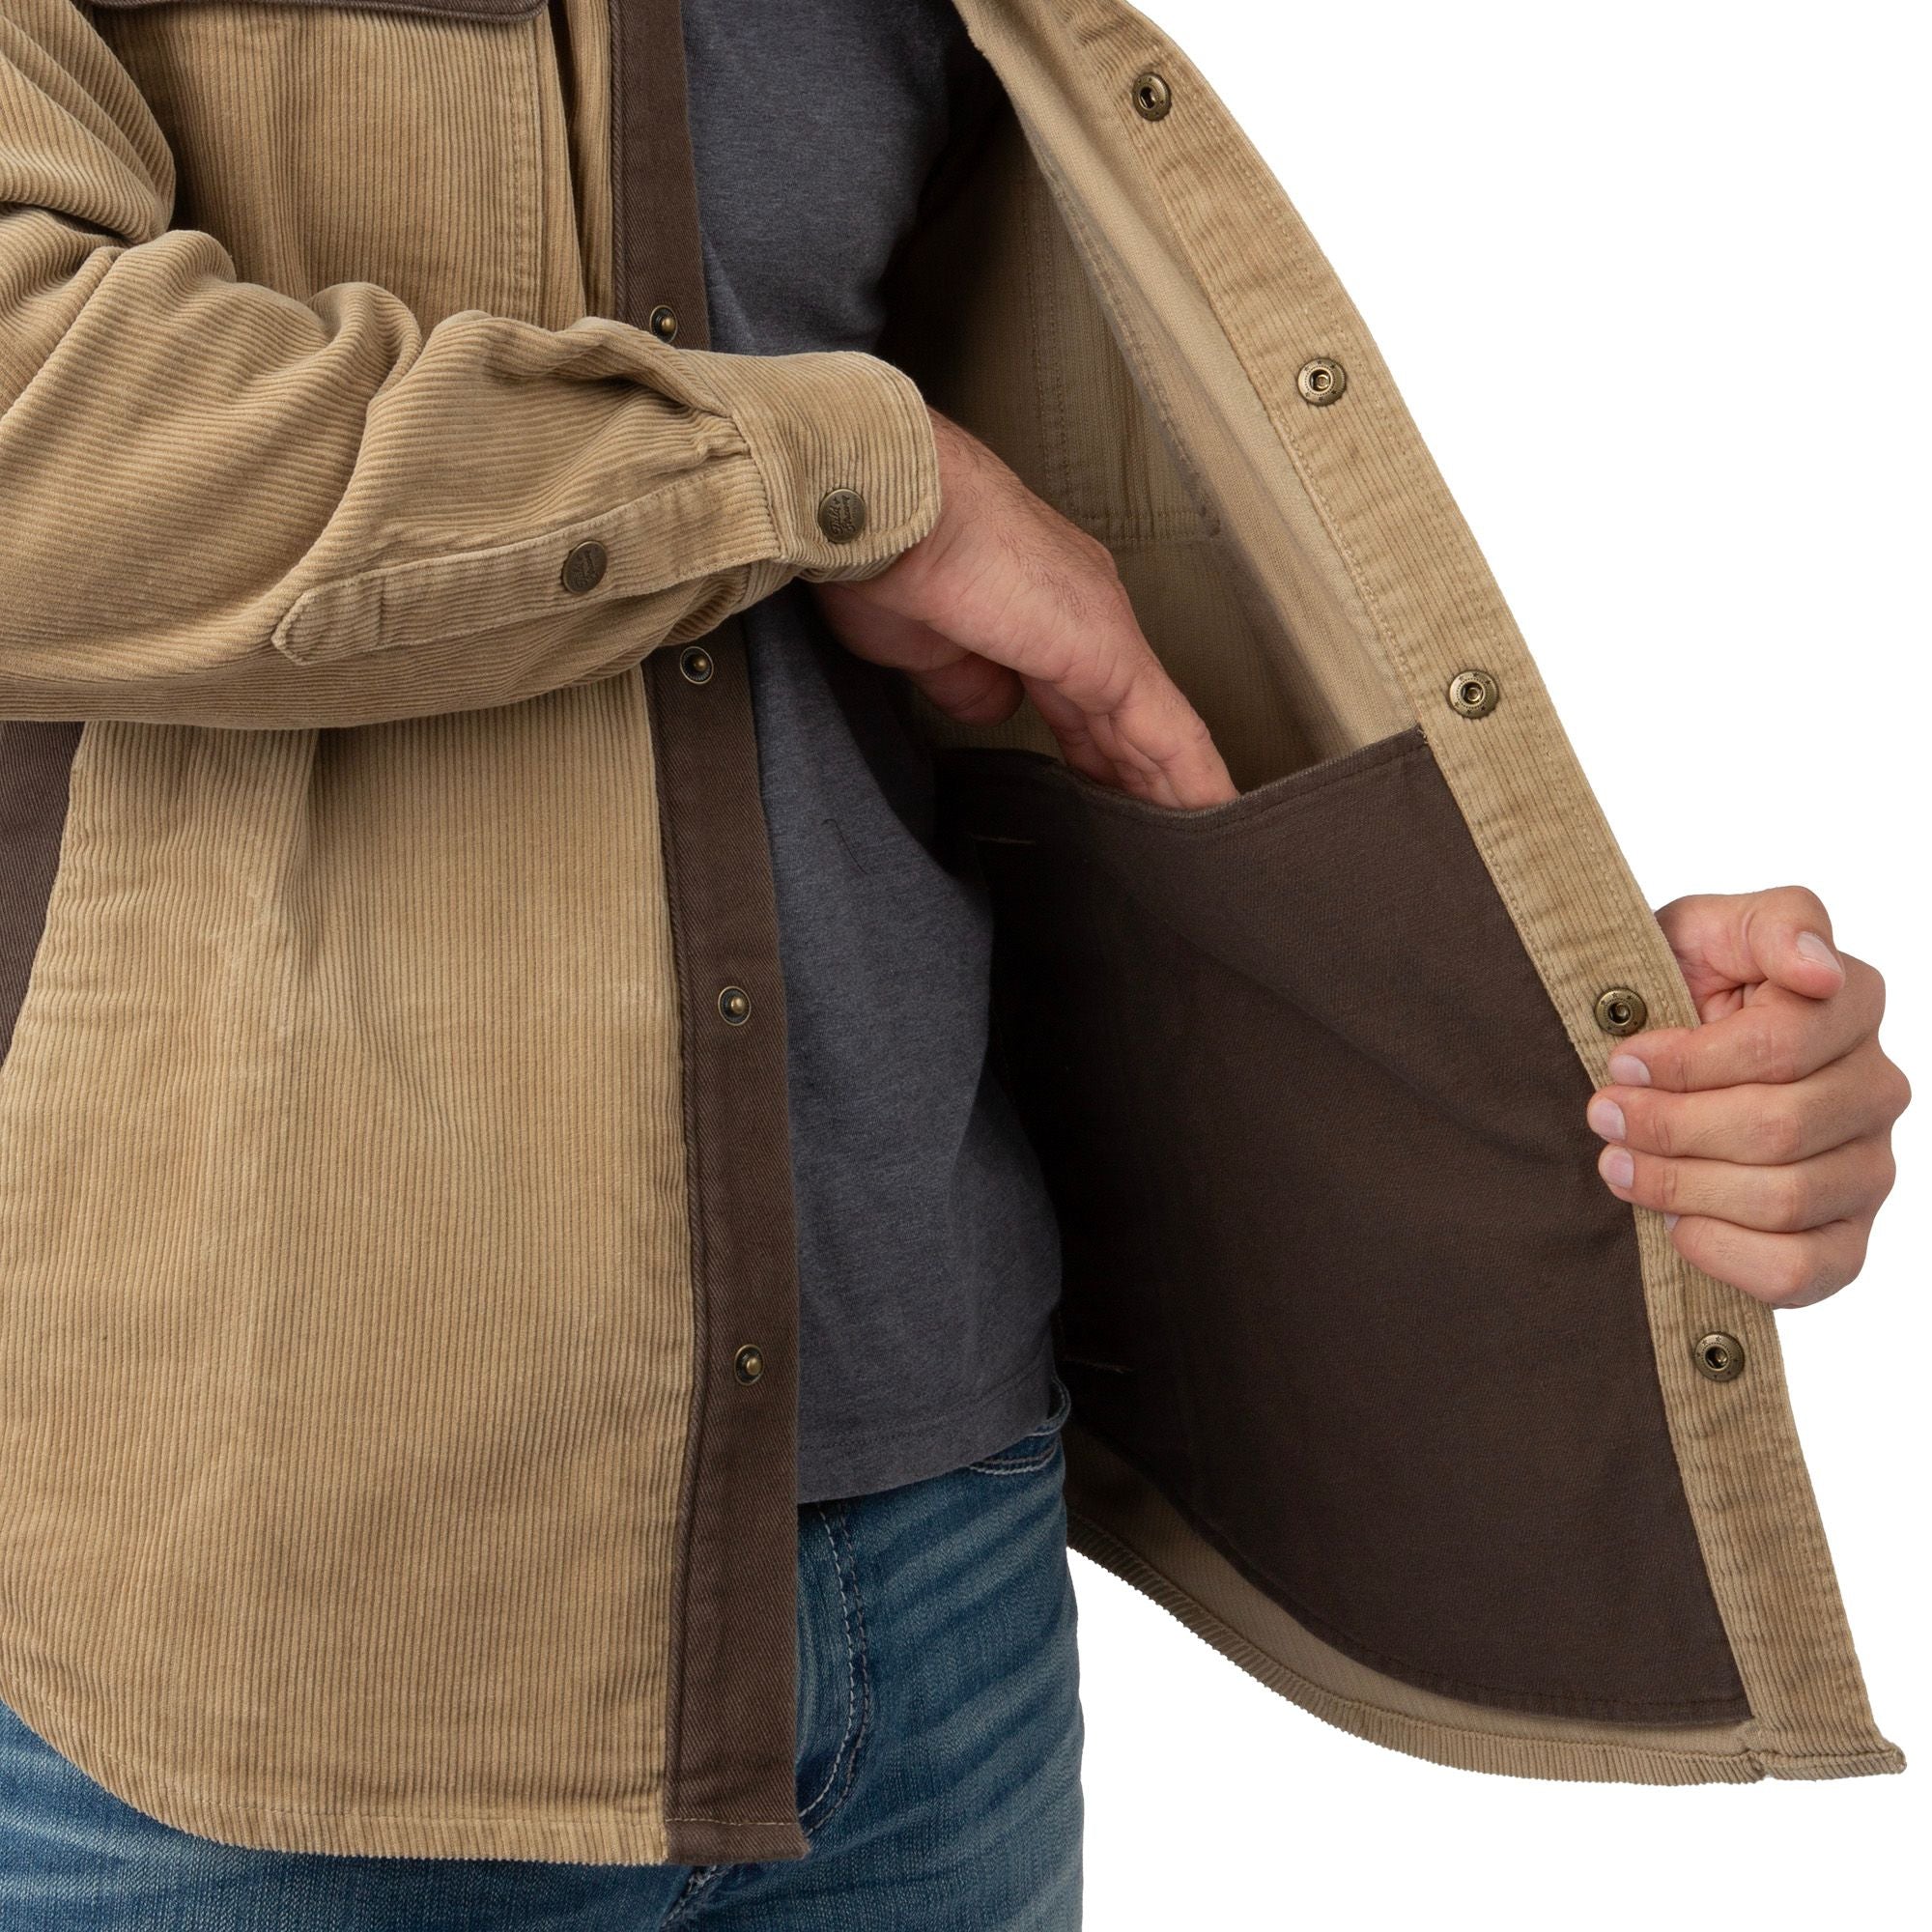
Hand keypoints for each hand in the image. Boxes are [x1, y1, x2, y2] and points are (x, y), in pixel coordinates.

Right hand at [812, 408, 1236, 808]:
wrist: (889, 514)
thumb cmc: (888, 563)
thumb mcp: (927, 647)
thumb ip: (969, 682)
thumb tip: (999, 709)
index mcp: (1035, 610)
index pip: (1079, 699)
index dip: (1092, 754)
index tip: (1096, 801)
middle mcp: (1082, 615)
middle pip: (1124, 720)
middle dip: (1137, 781)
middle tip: (1158, 842)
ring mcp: (1104, 634)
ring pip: (1155, 731)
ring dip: (1172, 791)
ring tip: (1196, 846)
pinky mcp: (1113, 657)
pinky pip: (1168, 733)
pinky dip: (1192, 781)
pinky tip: (1213, 818)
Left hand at [1587, 887, 1909, 1307]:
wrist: (1643, 1063)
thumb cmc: (1675, 987)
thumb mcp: (1702, 928)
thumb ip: (1772, 923)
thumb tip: (1819, 968)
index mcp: (1852, 1003)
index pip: (1779, 1048)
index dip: (1686, 1063)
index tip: (1621, 1062)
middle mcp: (1876, 1087)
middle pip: (1778, 1129)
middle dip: (1670, 1128)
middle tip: (1604, 1117)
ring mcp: (1868, 1166)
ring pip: (1784, 1199)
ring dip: (1681, 1187)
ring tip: (1619, 1167)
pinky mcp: (1845, 1237)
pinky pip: (1802, 1271)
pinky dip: (1725, 1255)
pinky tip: (1676, 1226)